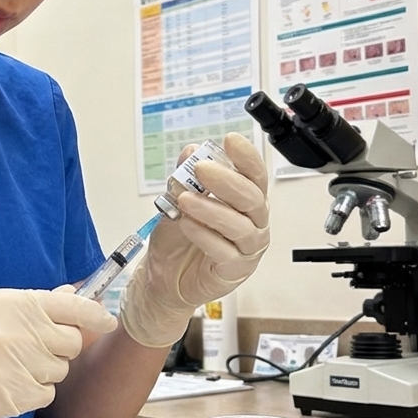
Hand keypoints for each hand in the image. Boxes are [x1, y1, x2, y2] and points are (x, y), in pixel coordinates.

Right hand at [0, 288, 116, 417]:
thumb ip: (33, 304)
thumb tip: (72, 297)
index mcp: (17, 305)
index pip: (73, 308)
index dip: (96, 316)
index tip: (107, 322)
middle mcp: (22, 334)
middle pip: (71, 343)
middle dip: (58, 346)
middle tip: (31, 347)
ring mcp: (18, 368)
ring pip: (58, 371)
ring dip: (42, 370)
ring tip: (8, 365)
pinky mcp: (13, 398)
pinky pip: (44, 395)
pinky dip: (30, 392)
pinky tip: (4, 384)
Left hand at [120, 133, 269, 347]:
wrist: (164, 275)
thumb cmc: (179, 238)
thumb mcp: (177, 200)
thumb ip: (185, 177)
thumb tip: (191, 151)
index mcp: (244, 201)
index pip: (254, 175)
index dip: (246, 157)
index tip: (230, 141)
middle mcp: (252, 222)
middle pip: (252, 198)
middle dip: (227, 181)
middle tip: (202, 169)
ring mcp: (247, 248)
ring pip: (240, 226)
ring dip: (212, 209)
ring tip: (186, 200)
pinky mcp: (234, 270)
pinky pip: (226, 252)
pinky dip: (205, 236)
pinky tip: (187, 225)